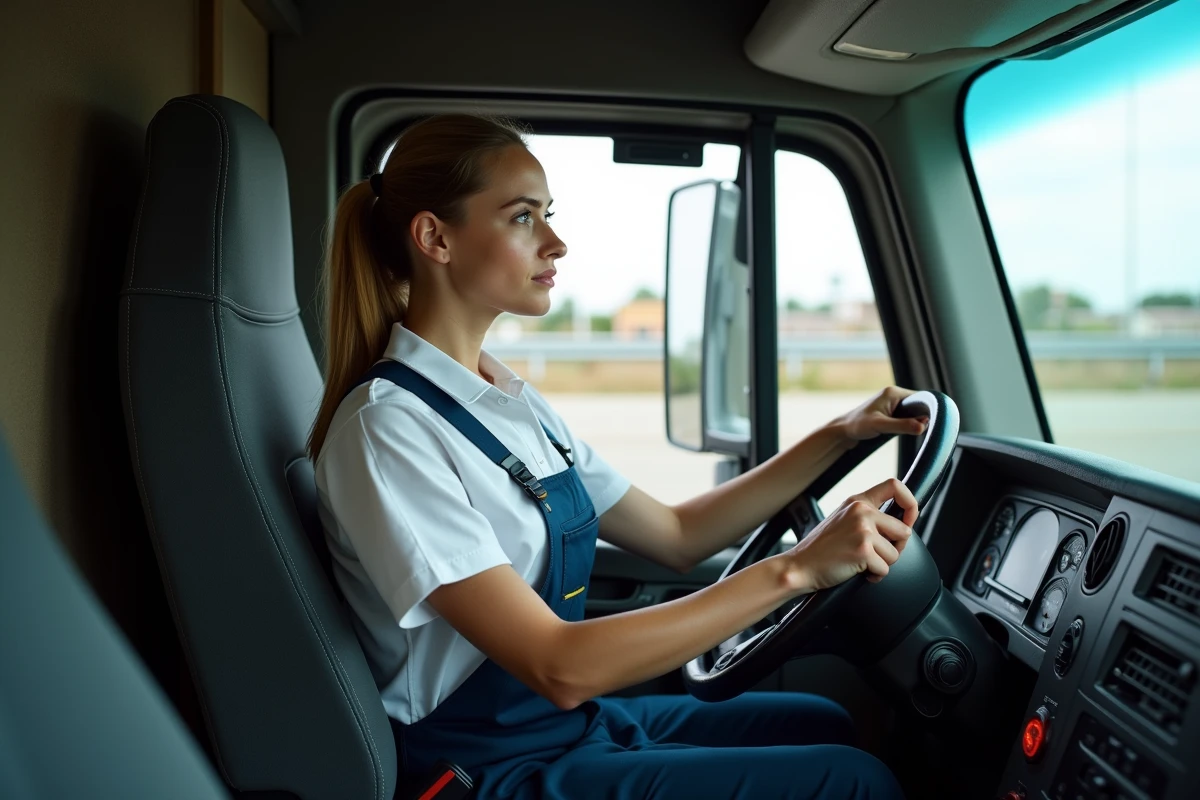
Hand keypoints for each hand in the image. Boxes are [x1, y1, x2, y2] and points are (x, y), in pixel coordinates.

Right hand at [784, 478, 917, 591]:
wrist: (800, 566)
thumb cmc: (820, 548)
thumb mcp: (842, 519)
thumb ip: (867, 516)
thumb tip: (898, 523)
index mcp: (857, 501)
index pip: (894, 487)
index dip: (910, 503)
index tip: (909, 518)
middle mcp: (862, 511)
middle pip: (904, 530)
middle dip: (896, 548)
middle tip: (877, 555)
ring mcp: (863, 530)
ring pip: (896, 553)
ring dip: (883, 564)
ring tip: (862, 563)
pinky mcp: (863, 550)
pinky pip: (885, 569)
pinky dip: (874, 576)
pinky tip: (858, 571)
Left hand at [834, 385, 928, 442]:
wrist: (843, 431)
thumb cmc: (858, 425)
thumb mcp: (881, 426)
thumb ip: (902, 425)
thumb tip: (923, 426)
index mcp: (893, 392)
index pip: (920, 398)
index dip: (927, 411)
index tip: (929, 424)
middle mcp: (894, 395)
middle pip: (918, 405)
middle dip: (920, 417)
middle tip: (920, 430)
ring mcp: (893, 403)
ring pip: (913, 412)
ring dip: (914, 421)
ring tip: (913, 432)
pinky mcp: (891, 412)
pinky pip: (907, 416)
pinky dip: (909, 424)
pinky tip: (907, 431)